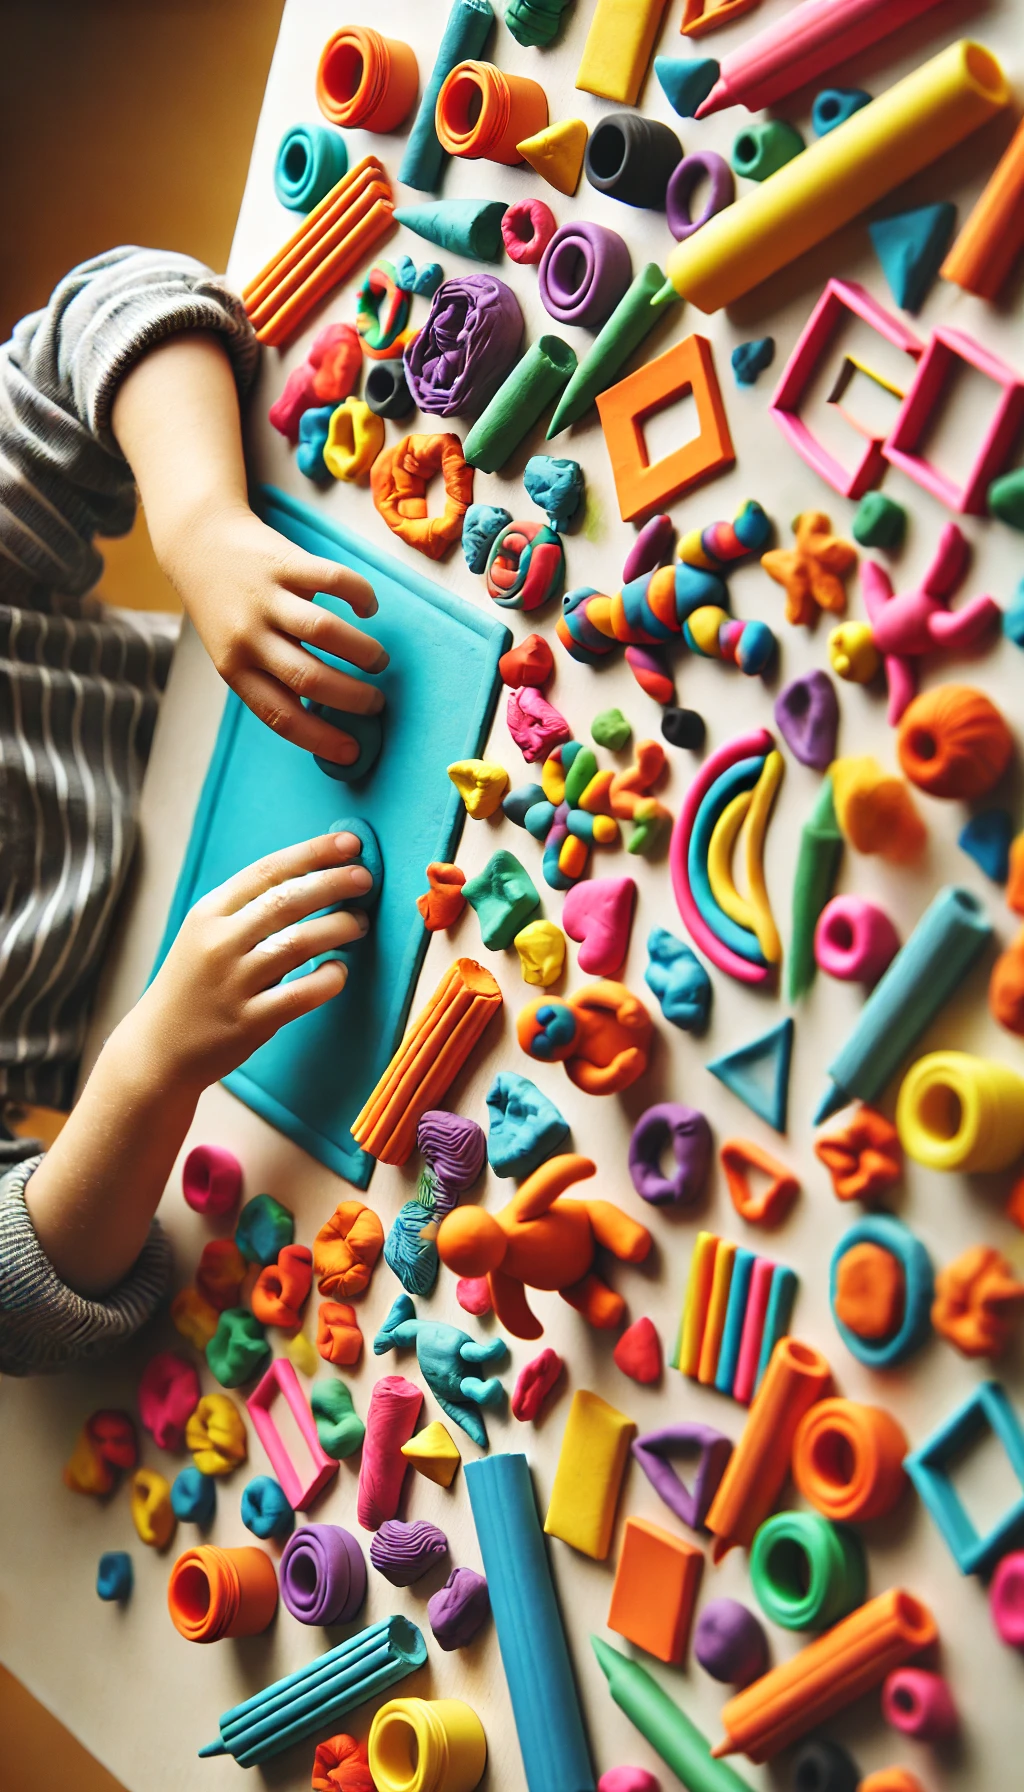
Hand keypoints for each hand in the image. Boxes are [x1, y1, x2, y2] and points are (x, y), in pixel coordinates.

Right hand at [126, 830, 371, 1091]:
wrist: (158, 1049)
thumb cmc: (195, 985)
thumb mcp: (207, 936)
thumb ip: (249, 911)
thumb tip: (315, 878)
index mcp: (209, 913)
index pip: (267, 871)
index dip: (313, 853)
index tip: (351, 843)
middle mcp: (219, 943)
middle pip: (286, 900)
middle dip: (333, 883)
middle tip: (366, 878)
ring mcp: (233, 983)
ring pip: (298, 943)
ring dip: (338, 927)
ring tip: (359, 923)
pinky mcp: (248, 1022)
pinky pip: (301, 994)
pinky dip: (328, 979)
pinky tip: (339, 971)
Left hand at [163, 500, 387, 764]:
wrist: (198, 543)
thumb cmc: (225, 609)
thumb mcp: (233, 652)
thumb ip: (270, 679)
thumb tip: (323, 717)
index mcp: (234, 667)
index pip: (280, 714)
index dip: (320, 738)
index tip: (352, 751)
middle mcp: (248, 635)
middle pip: (310, 677)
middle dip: (353, 698)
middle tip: (375, 703)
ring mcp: (266, 597)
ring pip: (326, 631)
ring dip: (363, 652)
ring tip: (377, 661)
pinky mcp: (284, 561)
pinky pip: (334, 580)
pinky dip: (361, 596)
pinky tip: (368, 609)